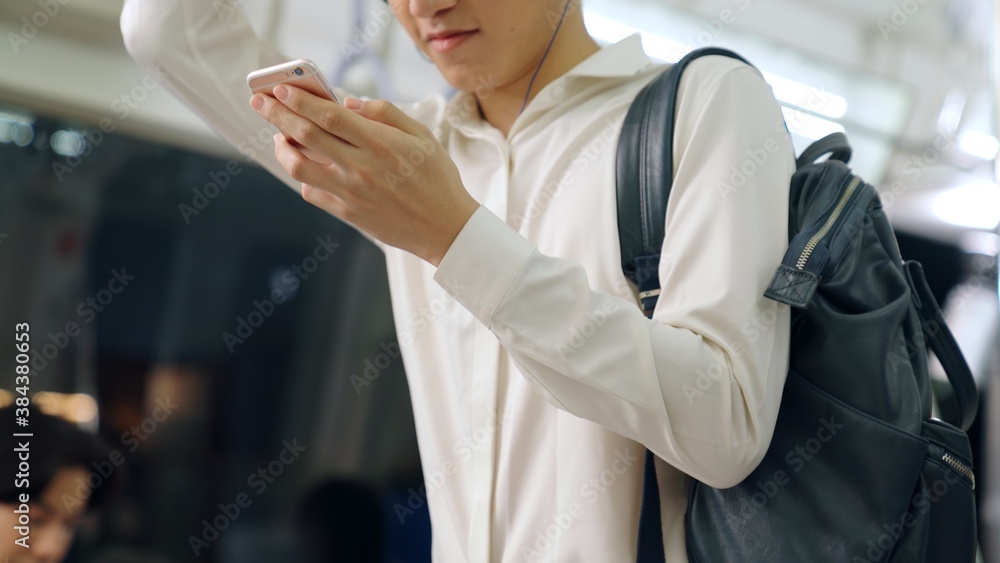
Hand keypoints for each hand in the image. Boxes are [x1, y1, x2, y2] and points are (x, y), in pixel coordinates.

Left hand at [250, 85, 479, 265]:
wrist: (445, 228)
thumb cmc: (437, 179)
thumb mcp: (422, 136)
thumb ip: (385, 113)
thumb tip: (348, 102)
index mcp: (381, 143)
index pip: (328, 115)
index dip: (299, 99)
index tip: (281, 88)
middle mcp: (361, 167)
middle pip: (305, 135)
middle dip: (277, 114)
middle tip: (260, 101)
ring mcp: (351, 193)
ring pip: (299, 167)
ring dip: (281, 147)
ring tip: (278, 136)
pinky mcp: (347, 213)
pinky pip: (312, 191)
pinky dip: (302, 176)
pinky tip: (304, 165)